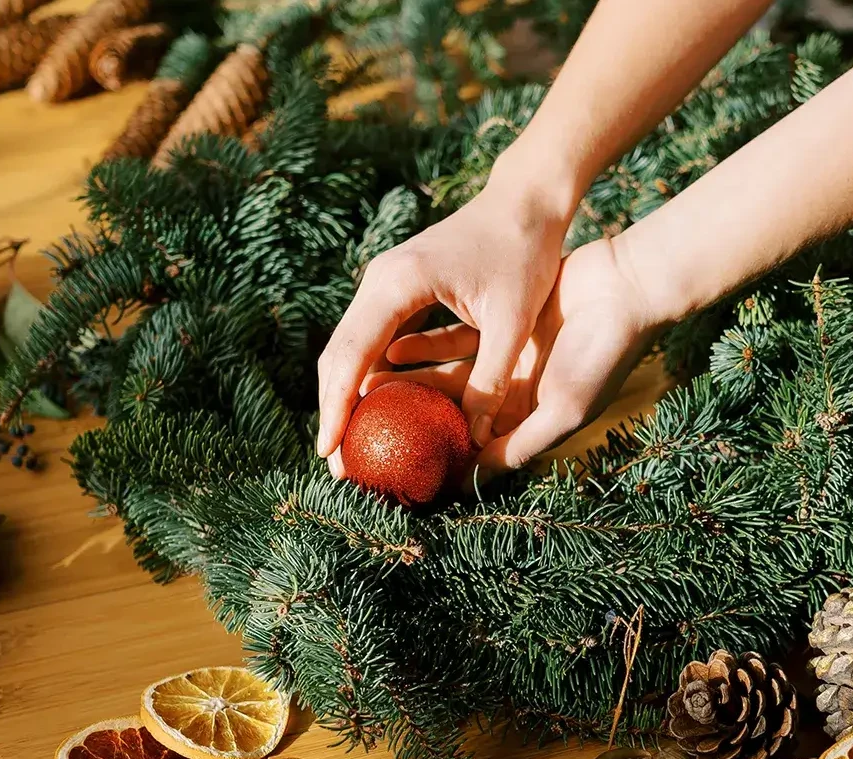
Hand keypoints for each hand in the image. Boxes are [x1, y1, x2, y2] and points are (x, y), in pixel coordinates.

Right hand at [316, 177, 573, 474]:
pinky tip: (377, 410)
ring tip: (349, 445)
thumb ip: (490, 381)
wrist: (524, 201)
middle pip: (338, 355)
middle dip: (333, 411)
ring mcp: (385, 283)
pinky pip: (373, 338)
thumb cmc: (523, 253)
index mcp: (398, 284)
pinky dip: (369, 375)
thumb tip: (472, 438)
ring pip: (351, 348)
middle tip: (337, 464)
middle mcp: (380, 281)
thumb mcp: (512, 322)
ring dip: (347, 395)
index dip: (336, 409)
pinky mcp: (399, 289)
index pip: (351, 356)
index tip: (328, 453)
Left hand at [364, 237, 663, 471]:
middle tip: (370, 433)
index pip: (477, 453)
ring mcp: (506, 361)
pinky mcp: (501, 326)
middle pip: (454, 418)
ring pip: (448, 379)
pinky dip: (426, 346)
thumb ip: (518, 442)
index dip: (442, 463)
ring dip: (412, 383)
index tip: (402, 473)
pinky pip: (453, 341)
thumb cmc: (602, 353)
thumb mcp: (562, 408)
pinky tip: (393, 350)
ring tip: (369, 390)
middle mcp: (514, 397)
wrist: (626, 287)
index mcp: (530, 422)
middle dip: (414, 424)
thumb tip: (469, 476)